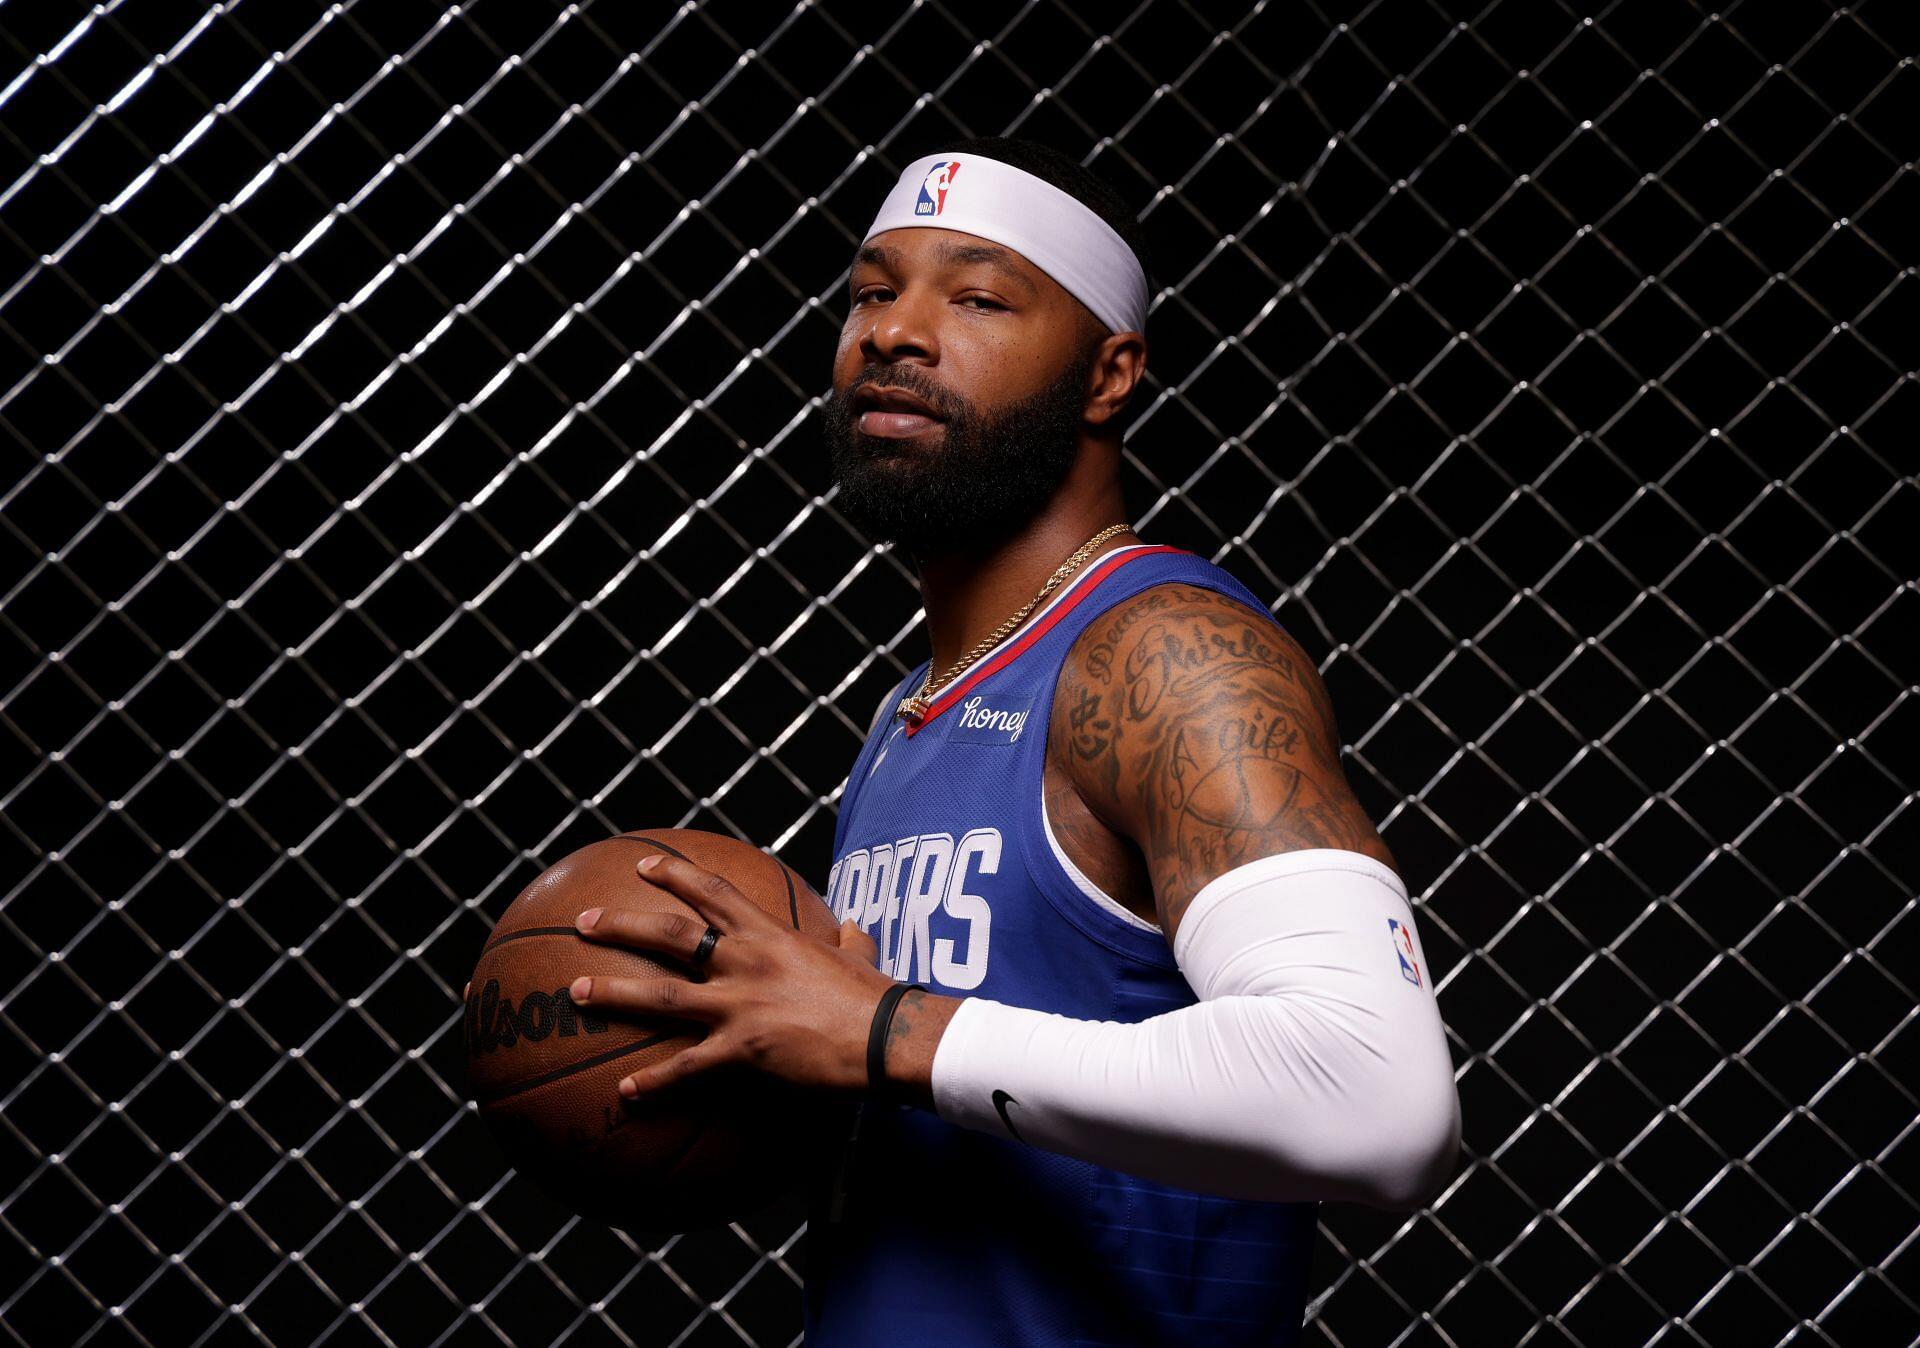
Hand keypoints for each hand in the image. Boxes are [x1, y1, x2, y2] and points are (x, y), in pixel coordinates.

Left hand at [568, 852, 898, 1099]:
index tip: (643, 865)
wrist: (886, 1036)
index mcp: (771, 935)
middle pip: (670, 935)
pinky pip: (686, 1068)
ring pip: (661, 996)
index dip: (675, 875)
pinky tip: (627, 1094)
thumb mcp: (861, 955)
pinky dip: (654, 1083)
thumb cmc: (878, 997)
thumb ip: (849, 941)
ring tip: (576, 993)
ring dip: (614, 993)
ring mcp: (738, 1006)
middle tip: (582, 921)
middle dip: (621, 924)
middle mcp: (745, 962)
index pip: (713, 892)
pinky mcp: (741, 1051)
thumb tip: (852, 930)